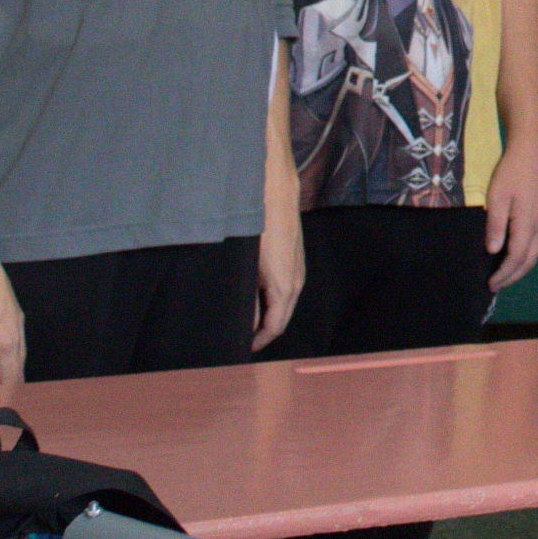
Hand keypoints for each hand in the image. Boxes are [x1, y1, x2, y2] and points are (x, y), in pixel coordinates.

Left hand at [253, 191, 304, 350]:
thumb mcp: (246, 267)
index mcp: (286, 288)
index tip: (239, 349)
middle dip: (263, 331)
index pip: (274, 328)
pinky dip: (272, 299)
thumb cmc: (258, 226)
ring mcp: (298, 269)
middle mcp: (297, 282)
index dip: (257, 342)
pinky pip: (286, 288)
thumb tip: (246, 325)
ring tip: (244, 318)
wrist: (274, 190)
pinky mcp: (294, 258)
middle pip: (282, 318)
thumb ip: (248, 299)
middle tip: (239, 337)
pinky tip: (254, 293)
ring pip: (285, 303)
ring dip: (267, 314)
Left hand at [484, 141, 537, 291]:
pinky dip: (527, 256)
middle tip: (496, 285)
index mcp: (528, 223)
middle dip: (513, 276)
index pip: (516, 258)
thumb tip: (494, 251)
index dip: (504, 274)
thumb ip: (496, 225)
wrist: (532, 149)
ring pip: (536, 253)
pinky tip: (516, 254)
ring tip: (505, 274)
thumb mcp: (497, 197)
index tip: (490, 284)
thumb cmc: (511, 171)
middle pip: (529, 260)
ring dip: (521, 267)